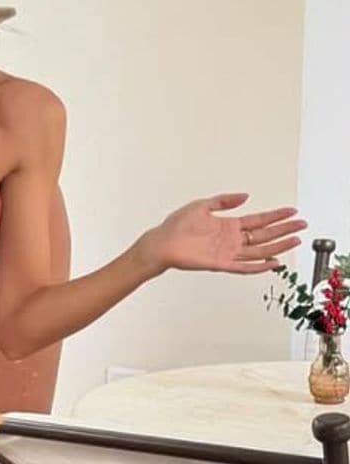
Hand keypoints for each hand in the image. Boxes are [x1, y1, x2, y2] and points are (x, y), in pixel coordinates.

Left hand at [141, 194, 306, 276]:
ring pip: (259, 251)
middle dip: (284, 230)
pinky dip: (258, 267)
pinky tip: (272, 263)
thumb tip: (245, 196)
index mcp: (229, 225)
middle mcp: (232, 240)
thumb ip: (224, 201)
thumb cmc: (177, 225)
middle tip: (302, 225)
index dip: (276, 216)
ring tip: (294, 241)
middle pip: (264, 236)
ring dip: (278, 247)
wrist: (161, 242)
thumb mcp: (203, 205)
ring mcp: (228, 252)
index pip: (259, 220)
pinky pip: (243, 267)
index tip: (292, 211)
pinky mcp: (220, 264)